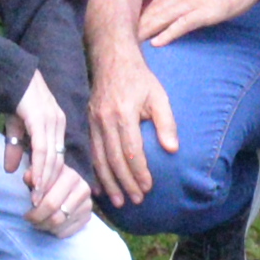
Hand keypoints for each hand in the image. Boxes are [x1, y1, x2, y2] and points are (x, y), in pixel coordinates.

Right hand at [8, 80, 94, 236]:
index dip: (52, 177)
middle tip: (42, 205)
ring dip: (44, 181)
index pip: (58, 156)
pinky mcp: (41, 120)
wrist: (9, 74)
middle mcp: (58, 124)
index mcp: (57, 125)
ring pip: (51, 159)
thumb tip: (9, 169)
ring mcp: (52, 121)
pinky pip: (42, 150)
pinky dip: (40, 168)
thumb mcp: (14, 127)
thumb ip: (15, 147)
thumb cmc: (13, 98)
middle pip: (58, 161)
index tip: (45, 196)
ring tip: (38, 199)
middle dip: (50, 184)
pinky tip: (35, 182)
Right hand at [86, 47, 175, 204]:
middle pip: (114, 159)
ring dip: (108, 183)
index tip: (148, 187)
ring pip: (99, 159)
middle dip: (125, 183)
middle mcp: (104, 120)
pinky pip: (90, 152)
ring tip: (118, 201)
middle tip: (136, 200)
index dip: (139, 172)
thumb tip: (172, 149)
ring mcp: (93, 122)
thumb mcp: (159, 95)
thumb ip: (166, 122)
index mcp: (123, 114)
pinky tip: (99, 187)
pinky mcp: (87, 123)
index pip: (131, 151)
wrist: (112, 58)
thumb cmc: (139, 78)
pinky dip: (94, 171)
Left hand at [139, 0, 259, 47]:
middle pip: (155, 10)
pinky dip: (167, 34)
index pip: (157, 1)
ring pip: (164, 17)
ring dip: (147, 31)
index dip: (143, 15)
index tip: (131, 25)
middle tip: (123, 37)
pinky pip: (182, 25)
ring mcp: (194, 1)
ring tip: (133, 43)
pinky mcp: (206, 12)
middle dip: (139, 24)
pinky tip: (157, 42)